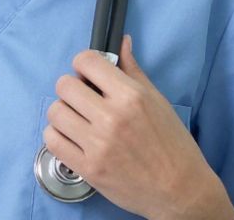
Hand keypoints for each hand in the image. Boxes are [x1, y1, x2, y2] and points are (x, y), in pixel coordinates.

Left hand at [44, 35, 233, 219]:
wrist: (181, 191)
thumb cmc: (173, 145)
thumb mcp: (158, 101)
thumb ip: (133, 71)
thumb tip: (121, 42)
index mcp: (131, 97)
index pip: (86, 61)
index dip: (84, 64)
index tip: (89, 75)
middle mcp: (111, 118)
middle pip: (64, 85)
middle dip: (72, 88)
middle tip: (83, 99)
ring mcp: (97, 144)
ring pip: (55, 112)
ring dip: (63, 113)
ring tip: (78, 120)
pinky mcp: (88, 168)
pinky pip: (52, 141)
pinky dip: (58, 136)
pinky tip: (72, 137)